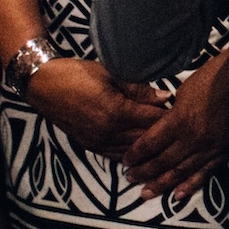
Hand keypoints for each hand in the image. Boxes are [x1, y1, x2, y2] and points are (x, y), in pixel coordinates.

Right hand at [23, 56, 166, 159]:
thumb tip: (165, 97)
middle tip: (179, 129)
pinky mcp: (89, 145)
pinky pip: (116, 155)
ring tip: (165, 141)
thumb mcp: (112, 74)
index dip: (170, 118)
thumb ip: (140, 89)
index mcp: (116, 112)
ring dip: (148, 147)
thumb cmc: (78, 73)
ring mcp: (97, 142)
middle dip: (162, 135)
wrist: (44, 84)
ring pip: (132, 151)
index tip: (184, 113)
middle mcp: (108, 133)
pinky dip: (131, 152)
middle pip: (145, 139)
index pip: (153, 121)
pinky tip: (142, 151)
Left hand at [122, 44, 228, 201]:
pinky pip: (204, 172)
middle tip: (130, 179)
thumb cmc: (214, 76)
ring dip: (161, 183)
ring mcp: (210, 147)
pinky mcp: (224, 151)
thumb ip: (172, 113)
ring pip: (181, 171)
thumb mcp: (185, 90)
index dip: (136, 153)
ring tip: (146, 193)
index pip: (151, 143)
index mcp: (180, 120)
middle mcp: (193, 138)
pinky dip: (190, 185)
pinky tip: (177, 196)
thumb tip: (163, 125)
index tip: (125, 160)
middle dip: (144, 171)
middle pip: (163, 161)